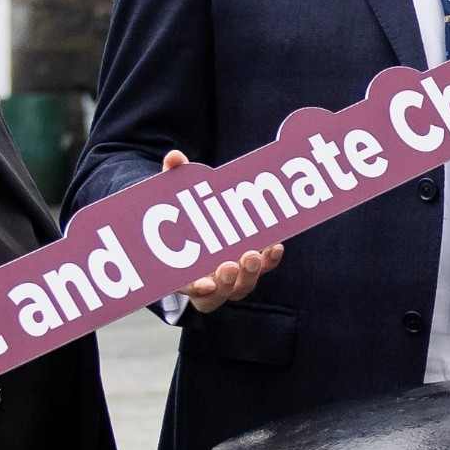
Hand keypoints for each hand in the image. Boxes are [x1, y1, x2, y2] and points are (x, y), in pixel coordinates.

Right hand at [163, 150, 282, 310]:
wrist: (198, 220)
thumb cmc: (182, 213)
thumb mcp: (175, 197)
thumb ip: (174, 179)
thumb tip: (174, 157)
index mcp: (183, 271)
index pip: (188, 288)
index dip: (196, 288)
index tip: (206, 284)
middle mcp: (208, 279)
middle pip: (221, 293)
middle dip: (229, 281)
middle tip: (232, 264)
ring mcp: (231, 276)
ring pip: (243, 285)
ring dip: (251, 272)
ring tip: (255, 253)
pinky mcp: (250, 266)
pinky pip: (262, 268)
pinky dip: (270, 260)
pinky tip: (276, 245)